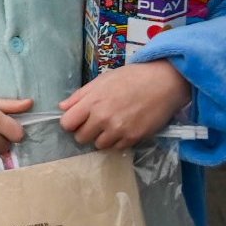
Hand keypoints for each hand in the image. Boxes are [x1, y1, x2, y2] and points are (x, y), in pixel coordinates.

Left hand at [58, 61, 191, 150]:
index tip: (78, 119)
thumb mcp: (103, 80)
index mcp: (92, 101)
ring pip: (98, 145)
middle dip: (85, 131)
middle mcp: (103, 118)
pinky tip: (126, 127)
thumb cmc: (131, 77)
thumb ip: (80, 95)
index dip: (71, 122)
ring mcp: (118, 130)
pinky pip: (116, 148)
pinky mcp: (133, 138)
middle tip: (96, 122)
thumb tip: (62, 108)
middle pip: (81, 138)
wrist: (163, 83)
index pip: (67, 124)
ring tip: (113, 124)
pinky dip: (118, 140)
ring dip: (102, 137)